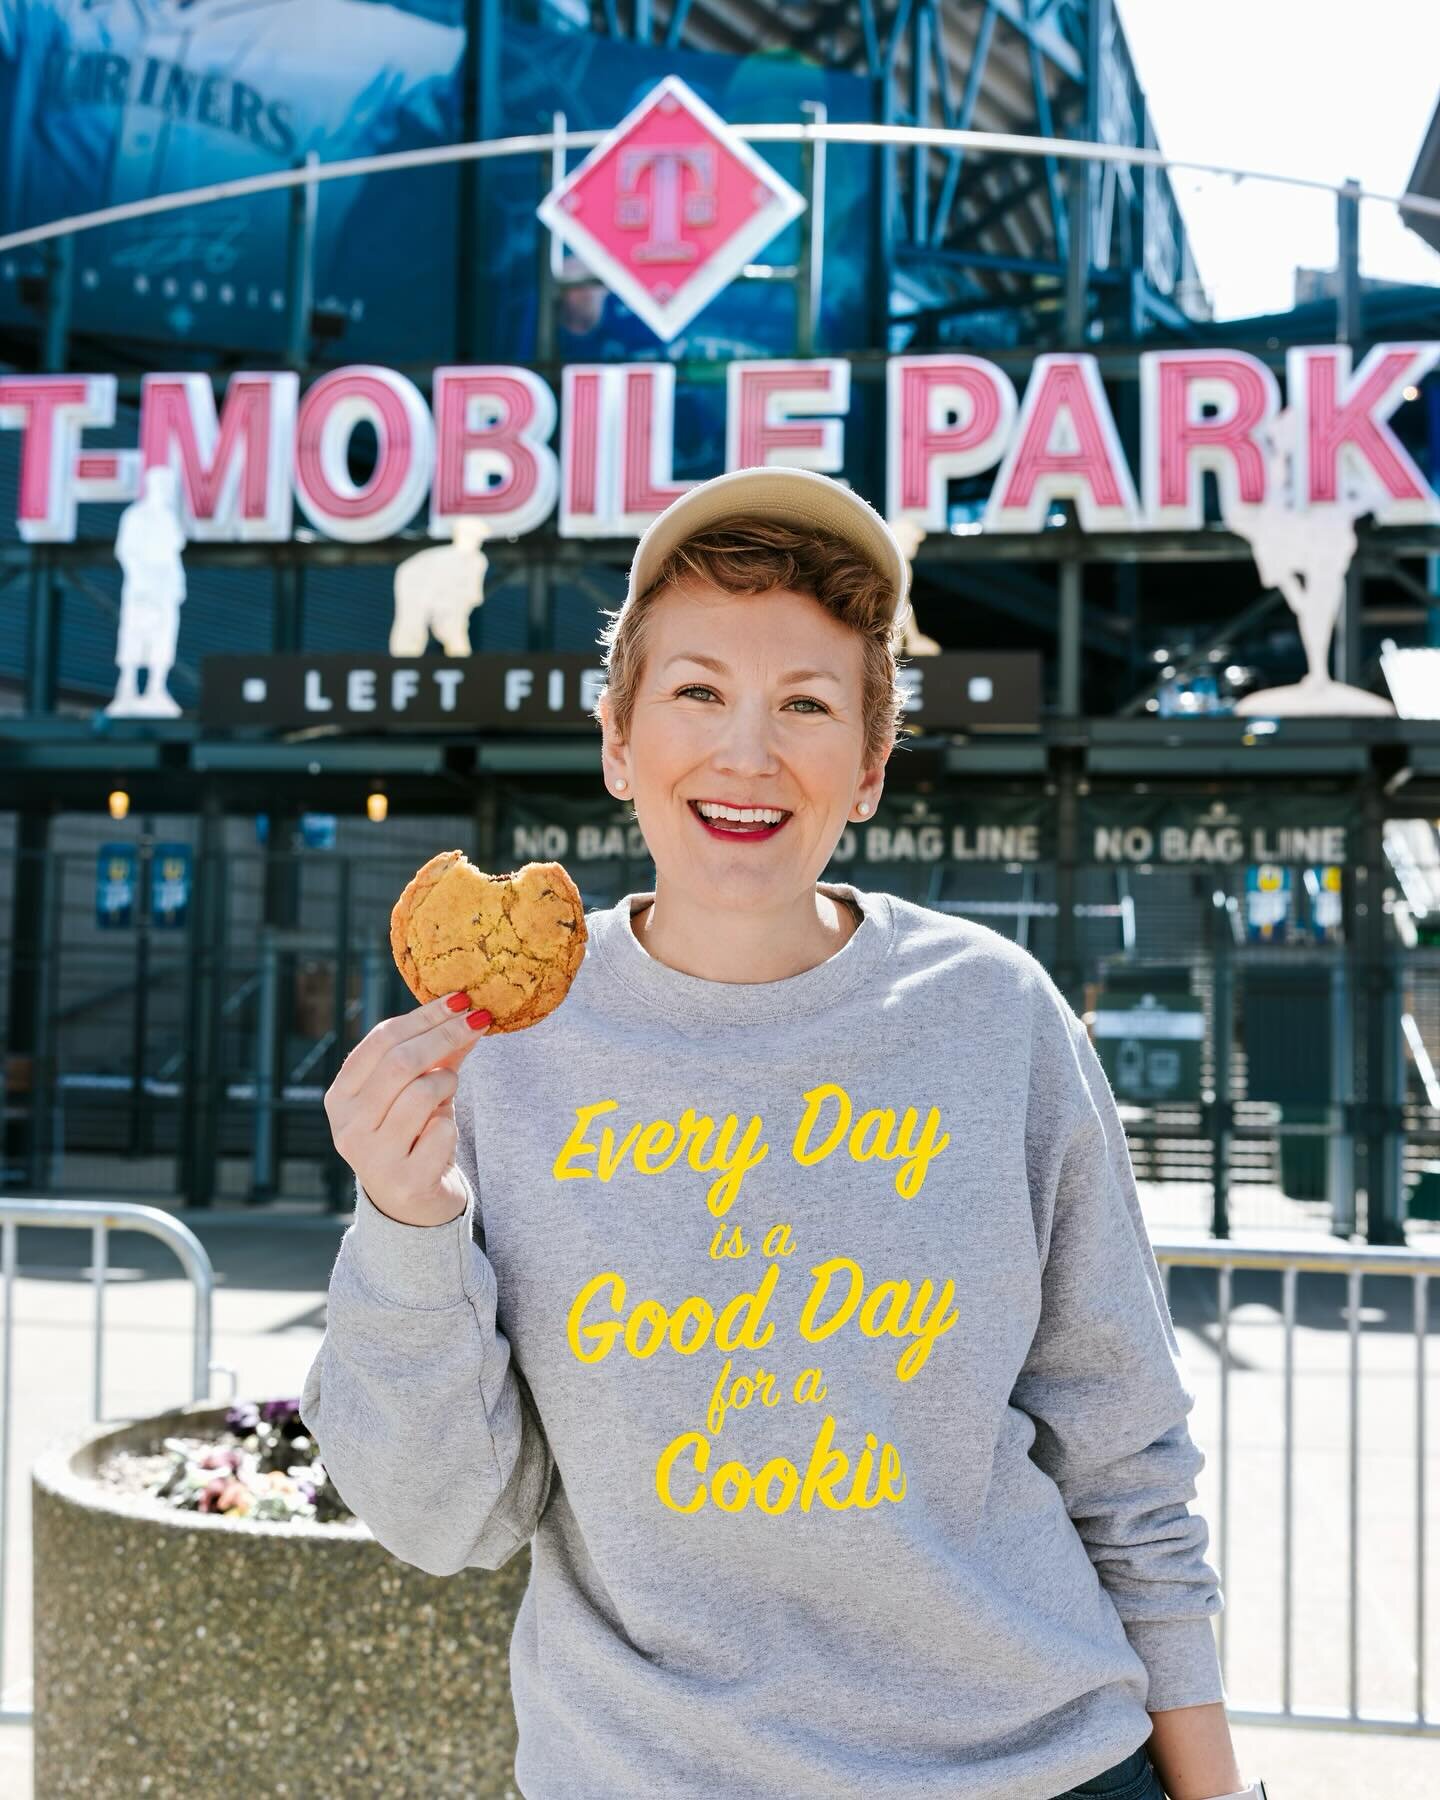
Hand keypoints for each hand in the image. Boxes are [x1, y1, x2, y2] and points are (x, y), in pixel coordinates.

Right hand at [324, 991, 491, 1226]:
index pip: (381, 1040)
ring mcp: (372, 1157)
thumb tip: (467, 1010)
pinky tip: (442, 1135)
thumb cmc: (414, 1138)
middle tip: (479, 1020)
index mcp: (341, 1096)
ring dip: (447, 1083)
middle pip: (400, 1063)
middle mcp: (347, 1126)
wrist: (414, 1209)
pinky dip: (451, 1125)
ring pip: (421, 1094)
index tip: (461, 999)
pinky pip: (441, 1132)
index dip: (424, 1016)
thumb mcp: (416, 1091)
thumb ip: (437, 1055)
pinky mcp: (404, 1182)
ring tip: (449, 1091)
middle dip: (445, 1035)